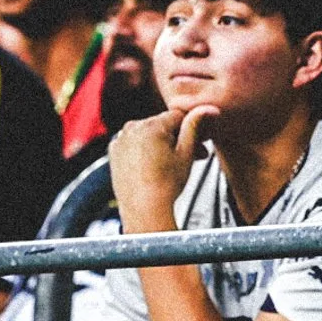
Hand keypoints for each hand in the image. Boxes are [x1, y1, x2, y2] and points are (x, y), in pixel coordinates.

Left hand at [111, 105, 216, 229]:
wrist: (144, 212)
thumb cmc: (165, 187)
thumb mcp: (186, 154)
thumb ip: (194, 126)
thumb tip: (207, 108)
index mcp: (151, 126)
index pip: (177, 116)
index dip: (190, 130)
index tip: (198, 144)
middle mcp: (132, 129)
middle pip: (162, 125)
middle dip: (177, 138)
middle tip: (190, 157)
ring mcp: (120, 140)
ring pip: (148, 134)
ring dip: (160, 143)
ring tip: (170, 165)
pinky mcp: (114, 152)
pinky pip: (133, 143)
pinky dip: (143, 151)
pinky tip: (153, 167)